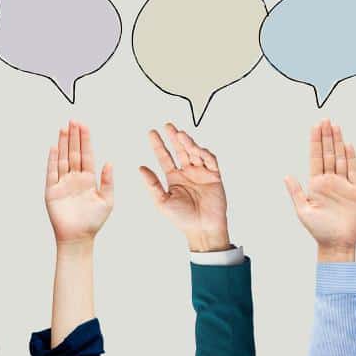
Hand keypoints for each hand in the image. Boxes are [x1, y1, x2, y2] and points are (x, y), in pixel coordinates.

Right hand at [45, 121, 112, 244]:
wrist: (78, 238)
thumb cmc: (93, 221)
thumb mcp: (107, 200)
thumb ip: (108, 181)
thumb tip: (110, 162)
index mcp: (89, 179)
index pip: (86, 154)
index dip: (85, 140)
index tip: (84, 125)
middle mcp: (75, 178)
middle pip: (74, 152)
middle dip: (74, 136)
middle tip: (73, 120)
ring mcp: (62, 183)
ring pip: (63, 158)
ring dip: (63, 143)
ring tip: (63, 128)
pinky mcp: (52, 190)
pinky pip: (52, 171)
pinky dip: (53, 159)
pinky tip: (54, 147)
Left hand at [139, 123, 229, 251]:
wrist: (202, 229)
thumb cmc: (182, 218)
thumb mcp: (161, 201)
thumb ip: (152, 184)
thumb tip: (140, 168)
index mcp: (173, 178)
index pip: (164, 157)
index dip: (158, 145)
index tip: (152, 133)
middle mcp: (187, 173)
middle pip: (180, 150)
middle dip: (174, 138)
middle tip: (167, 126)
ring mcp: (201, 173)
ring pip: (194, 152)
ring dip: (188, 143)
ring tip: (180, 135)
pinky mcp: (214, 177)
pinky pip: (210, 161)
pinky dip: (204, 153)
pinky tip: (196, 149)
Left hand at [285, 119, 355, 261]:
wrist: (338, 244)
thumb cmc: (319, 230)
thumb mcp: (303, 210)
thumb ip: (296, 192)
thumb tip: (286, 176)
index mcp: (316, 184)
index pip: (316, 157)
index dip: (316, 142)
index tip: (315, 127)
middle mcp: (330, 181)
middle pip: (329, 154)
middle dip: (326, 137)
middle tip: (324, 120)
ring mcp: (344, 185)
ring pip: (341, 158)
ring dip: (338, 142)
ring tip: (335, 127)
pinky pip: (354, 171)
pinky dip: (352, 158)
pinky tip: (348, 145)